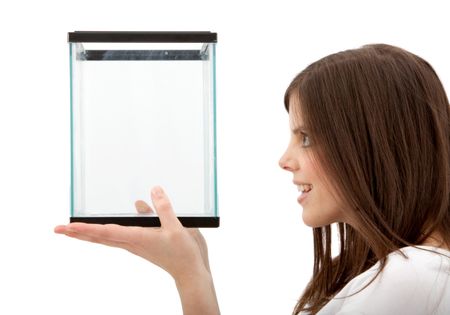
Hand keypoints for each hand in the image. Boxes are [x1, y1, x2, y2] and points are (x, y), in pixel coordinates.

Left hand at [54, 186, 209, 280]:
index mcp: (137, 238)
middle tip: (59, 229)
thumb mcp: (175, 227)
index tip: (67, 227)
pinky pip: (118, 238)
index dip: (85, 228)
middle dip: (78, 233)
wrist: (190, 271)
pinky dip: (106, 233)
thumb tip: (153, 190)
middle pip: (99, 237)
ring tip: (75, 229)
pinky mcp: (142, 244)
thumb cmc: (182, 253)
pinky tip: (107, 227)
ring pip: (106, 239)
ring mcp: (135, 244)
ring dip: (89, 234)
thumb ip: (163, 208)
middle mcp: (132, 242)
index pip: (104, 232)